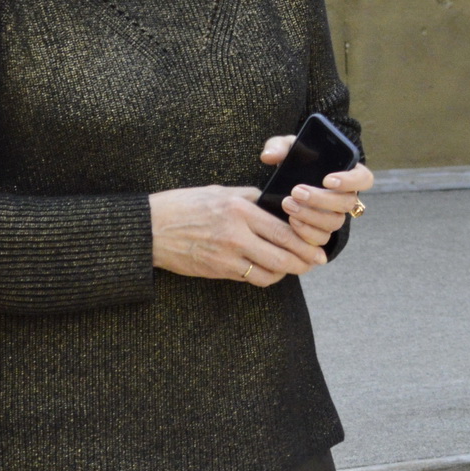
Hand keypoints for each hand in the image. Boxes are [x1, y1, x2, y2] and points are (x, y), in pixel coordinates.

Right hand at [148, 184, 329, 284]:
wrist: (150, 229)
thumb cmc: (184, 205)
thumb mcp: (219, 191)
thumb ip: (250, 198)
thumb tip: (275, 203)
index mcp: (239, 210)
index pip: (283, 231)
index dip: (305, 243)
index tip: (319, 247)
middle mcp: (236, 235)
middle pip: (282, 256)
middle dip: (304, 262)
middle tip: (315, 262)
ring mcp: (226, 257)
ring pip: (268, 273)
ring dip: (285, 272)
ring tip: (293, 266)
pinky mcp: (217, 271)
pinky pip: (250, 279)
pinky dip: (264, 277)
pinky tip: (268, 270)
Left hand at [260, 135, 374, 250]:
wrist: (282, 185)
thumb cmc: (293, 162)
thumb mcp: (287, 148)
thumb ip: (279, 146)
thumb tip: (269, 156)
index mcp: (347, 173)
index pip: (363, 179)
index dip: (350, 181)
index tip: (327, 180)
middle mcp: (345, 197)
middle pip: (347, 203)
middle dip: (321, 199)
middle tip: (296, 191)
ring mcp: (334, 216)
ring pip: (334, 222)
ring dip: (311, 215)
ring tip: (288, 205)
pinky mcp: (321, 231)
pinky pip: (322, 238)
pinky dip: (306, 232)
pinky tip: (291, 221)